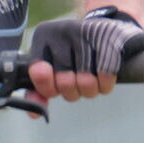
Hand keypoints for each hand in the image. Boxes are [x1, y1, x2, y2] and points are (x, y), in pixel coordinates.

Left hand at [27, 7, 143, 100]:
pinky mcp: (108, 39)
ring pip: (85, 81)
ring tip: (91, 81)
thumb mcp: (52, 67)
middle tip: (76, 84)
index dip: (48, 87)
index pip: (38, 72)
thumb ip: (40, 90)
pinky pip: (105, 76)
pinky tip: (103, 79)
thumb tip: (34, 113)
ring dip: (90, 90)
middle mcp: (63, 30)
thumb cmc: (75, 53)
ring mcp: (86, 32)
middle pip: (64, 81)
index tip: (55, 88)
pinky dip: (105, 85)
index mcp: (44, 36)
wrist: (106, 29)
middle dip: (72, 91)